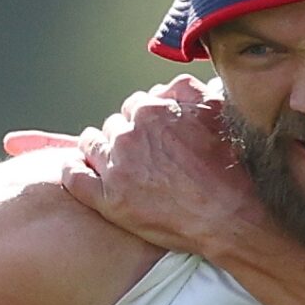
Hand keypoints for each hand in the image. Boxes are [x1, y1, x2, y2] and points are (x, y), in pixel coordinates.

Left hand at [3, 75, 260, 257]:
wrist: (231, 218)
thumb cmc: (230, 168)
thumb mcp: (219, 113)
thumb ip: (190, 90)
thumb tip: (170, 85)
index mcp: (153, 110)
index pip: (136, 104)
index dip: (146, 120)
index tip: (155, 136)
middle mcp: (129, 134)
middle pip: (114, 124)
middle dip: (126, 137)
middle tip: (144, 157)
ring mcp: (115, 167)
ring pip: (91, 144)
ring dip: (101, 151)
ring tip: (119, 166)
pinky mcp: (107, 200)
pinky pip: (72, 177)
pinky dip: (73, 171)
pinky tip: (81, 172)